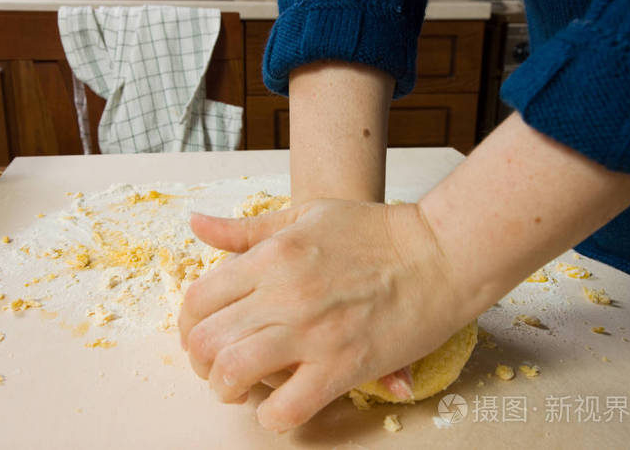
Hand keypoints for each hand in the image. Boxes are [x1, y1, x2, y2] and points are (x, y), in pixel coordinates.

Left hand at [178, 199, 466, 431]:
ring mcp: (312, 332)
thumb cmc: (376, 231)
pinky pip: (287, 408)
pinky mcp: (344, 365)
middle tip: (218, 366)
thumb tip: (196, 223)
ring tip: (241, 388)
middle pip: (205, 341)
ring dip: (226, 390)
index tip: (205, 334)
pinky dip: (273, 416)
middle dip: (201, 363)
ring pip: (232, 374)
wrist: (438, 251)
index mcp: (271, 256)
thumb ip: (246, 228)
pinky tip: (280, 406)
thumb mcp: (304, 213)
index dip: (190, 326)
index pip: (197, 300)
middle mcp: (283, 294)